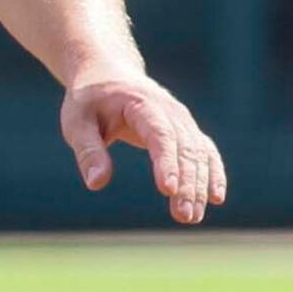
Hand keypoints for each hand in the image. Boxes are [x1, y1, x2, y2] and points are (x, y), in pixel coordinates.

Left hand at [61, 73, 226, 225]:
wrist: (109, 73)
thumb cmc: (89, 100)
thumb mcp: (77, 121)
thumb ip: (88, 151)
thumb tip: (97, 184)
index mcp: (141, 104)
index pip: (160, 134)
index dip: (166, 162)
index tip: (168, 190)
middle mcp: (170, 111)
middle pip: (185, 148)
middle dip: (187, 183)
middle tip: (184, 216)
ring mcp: (182, 120)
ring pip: (199, 153)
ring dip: (199, 185)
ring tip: (192, 217)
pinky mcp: (185, 130)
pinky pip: (205, 151)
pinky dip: (213, 172)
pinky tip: (215, 198)